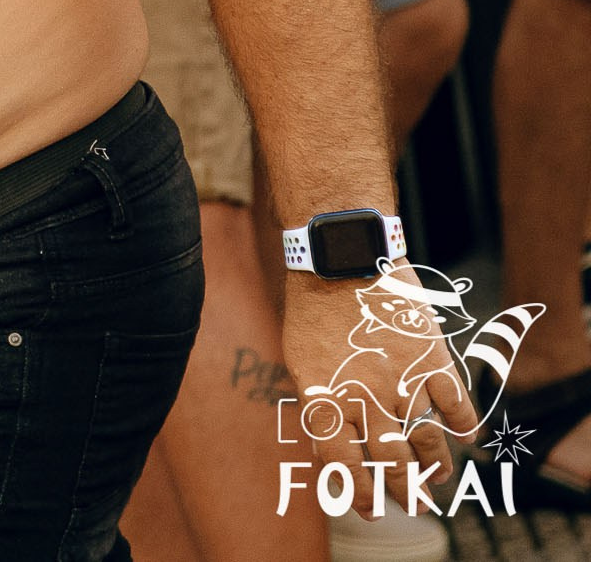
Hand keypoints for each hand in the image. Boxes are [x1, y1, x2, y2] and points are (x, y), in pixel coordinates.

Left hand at [281, 275, 474, 518]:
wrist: (342, 258)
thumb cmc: (312, 308)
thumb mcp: (300, 360)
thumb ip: (321, 403)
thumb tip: (333, 445)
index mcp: (327, 397)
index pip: (343, 463)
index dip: (359, 492)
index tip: (371, 511)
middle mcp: (366, 397)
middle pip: (390, 460)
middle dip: (404, 490)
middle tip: (416, 508)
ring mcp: (402, 380)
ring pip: (426, 440)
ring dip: (435, 465)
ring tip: (438, 481)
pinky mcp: (431, 360)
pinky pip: (456, 404)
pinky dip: (465, 425)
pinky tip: (468, 438)